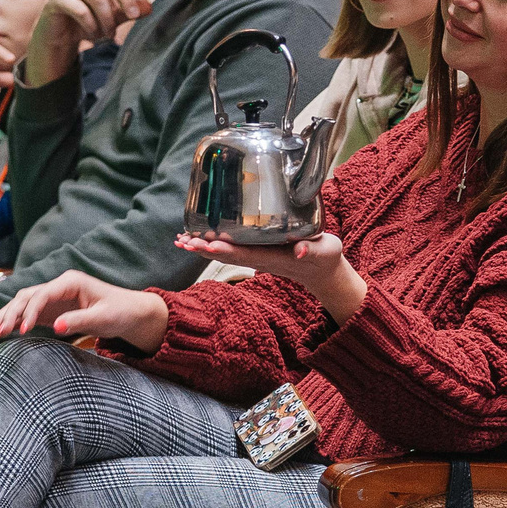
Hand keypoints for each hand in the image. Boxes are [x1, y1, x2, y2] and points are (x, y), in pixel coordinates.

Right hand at [0, 270, 169, 348]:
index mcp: (70, 282)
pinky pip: (27, 315)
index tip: (22, 331)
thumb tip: (56, 327)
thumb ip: (79, 320)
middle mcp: (58, 287)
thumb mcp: (103, 318)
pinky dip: (12, 323)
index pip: (42, 295)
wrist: (130, 313)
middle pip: (25, 297)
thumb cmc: (120, 312)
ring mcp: (53, 298)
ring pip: (21, 305)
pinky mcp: (51, 311)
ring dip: (4, 318)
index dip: (29, 312)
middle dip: (7, 315)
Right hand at [28, 0, 148, 84]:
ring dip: (107, 21)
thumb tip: (148, 8)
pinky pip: (81, 11)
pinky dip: (92, 27)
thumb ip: (129, 11)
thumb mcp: (114, 18)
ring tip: (107, 35)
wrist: (58, 39)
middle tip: (134, 17)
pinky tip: (92, 36)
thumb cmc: (88, 23)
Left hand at [173, 232, 367, 324]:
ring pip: (224, 253)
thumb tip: (301, 251)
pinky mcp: (254, 250)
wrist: (322, 269)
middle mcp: (260, 258)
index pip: (247, 254)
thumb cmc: (325, 256)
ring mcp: (255, 256)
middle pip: (228, 255)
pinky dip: (208, 244)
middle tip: (185, 241)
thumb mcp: (325, 251)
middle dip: (206, 249)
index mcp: (275, 257)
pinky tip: (194, 239)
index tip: (210, 244)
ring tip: (181, 241)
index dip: (228, 249)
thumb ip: (313, 249)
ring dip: (202, 248)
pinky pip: (227, 248)